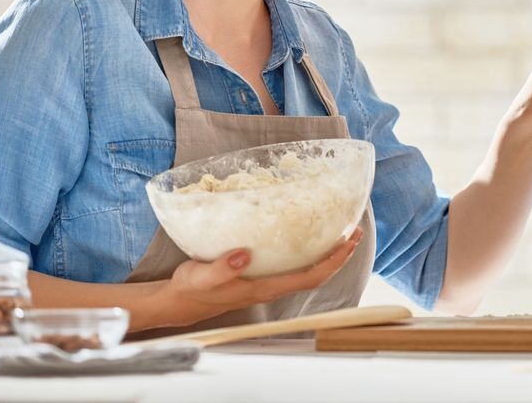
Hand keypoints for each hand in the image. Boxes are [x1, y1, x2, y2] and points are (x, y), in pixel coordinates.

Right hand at [164, 227, 362, 326]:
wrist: (178, 301)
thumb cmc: (192, 289)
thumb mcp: (202, 276)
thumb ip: (222, 267)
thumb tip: (244, 254)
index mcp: (264, 287)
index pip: (309, 277)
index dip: (333, 261)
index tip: (348, 241)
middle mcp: (270, 286)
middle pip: (315, 274)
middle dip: (338, 255)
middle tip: (353, 230)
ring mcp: (266, 282)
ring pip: (306, 270)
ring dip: (325, 253)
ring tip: (338, 230)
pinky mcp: (258, 275)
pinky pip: (291, 264)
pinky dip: (305, 250)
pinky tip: (304, 235)